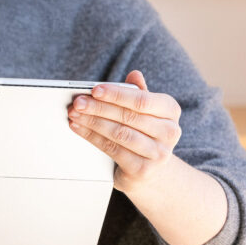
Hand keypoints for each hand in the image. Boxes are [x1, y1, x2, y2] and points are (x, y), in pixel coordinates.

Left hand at [67, 70, 182, 192]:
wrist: (152, 169)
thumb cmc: (143, 131)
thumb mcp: (144, 110)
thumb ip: (138, 92)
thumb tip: (135, 74)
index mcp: (171, 110)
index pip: (141, 100)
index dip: (117, 94)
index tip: (94, 90)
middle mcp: (170, 132)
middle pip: (128, 116)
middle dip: (99, 108)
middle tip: (77, 102)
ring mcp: (158, 153)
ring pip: (119, 133)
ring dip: (92, 122)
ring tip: (74, 114)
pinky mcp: (143, 170)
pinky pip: (113, 150)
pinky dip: (92, 137)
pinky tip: (79, 128)